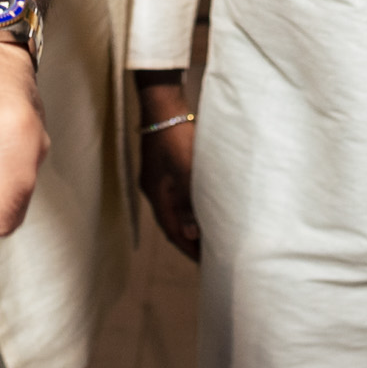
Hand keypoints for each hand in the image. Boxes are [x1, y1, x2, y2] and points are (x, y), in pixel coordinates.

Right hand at [136, 74, 199, 260]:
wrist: (164, 103)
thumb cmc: (177, 135)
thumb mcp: (186, 170)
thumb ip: (189, 202)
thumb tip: (193, 235)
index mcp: (157, 194)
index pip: (173, 232)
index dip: (189, 249)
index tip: (206, 264)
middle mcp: (155, 189)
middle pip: (173, 223)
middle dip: (191, 241)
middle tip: (210, 255)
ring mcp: (159, 177)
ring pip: (176, 209)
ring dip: (191, 224)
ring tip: (210, 235)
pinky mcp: (166, 165)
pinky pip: (179, 195)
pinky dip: (191, 207)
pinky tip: (203, 205)